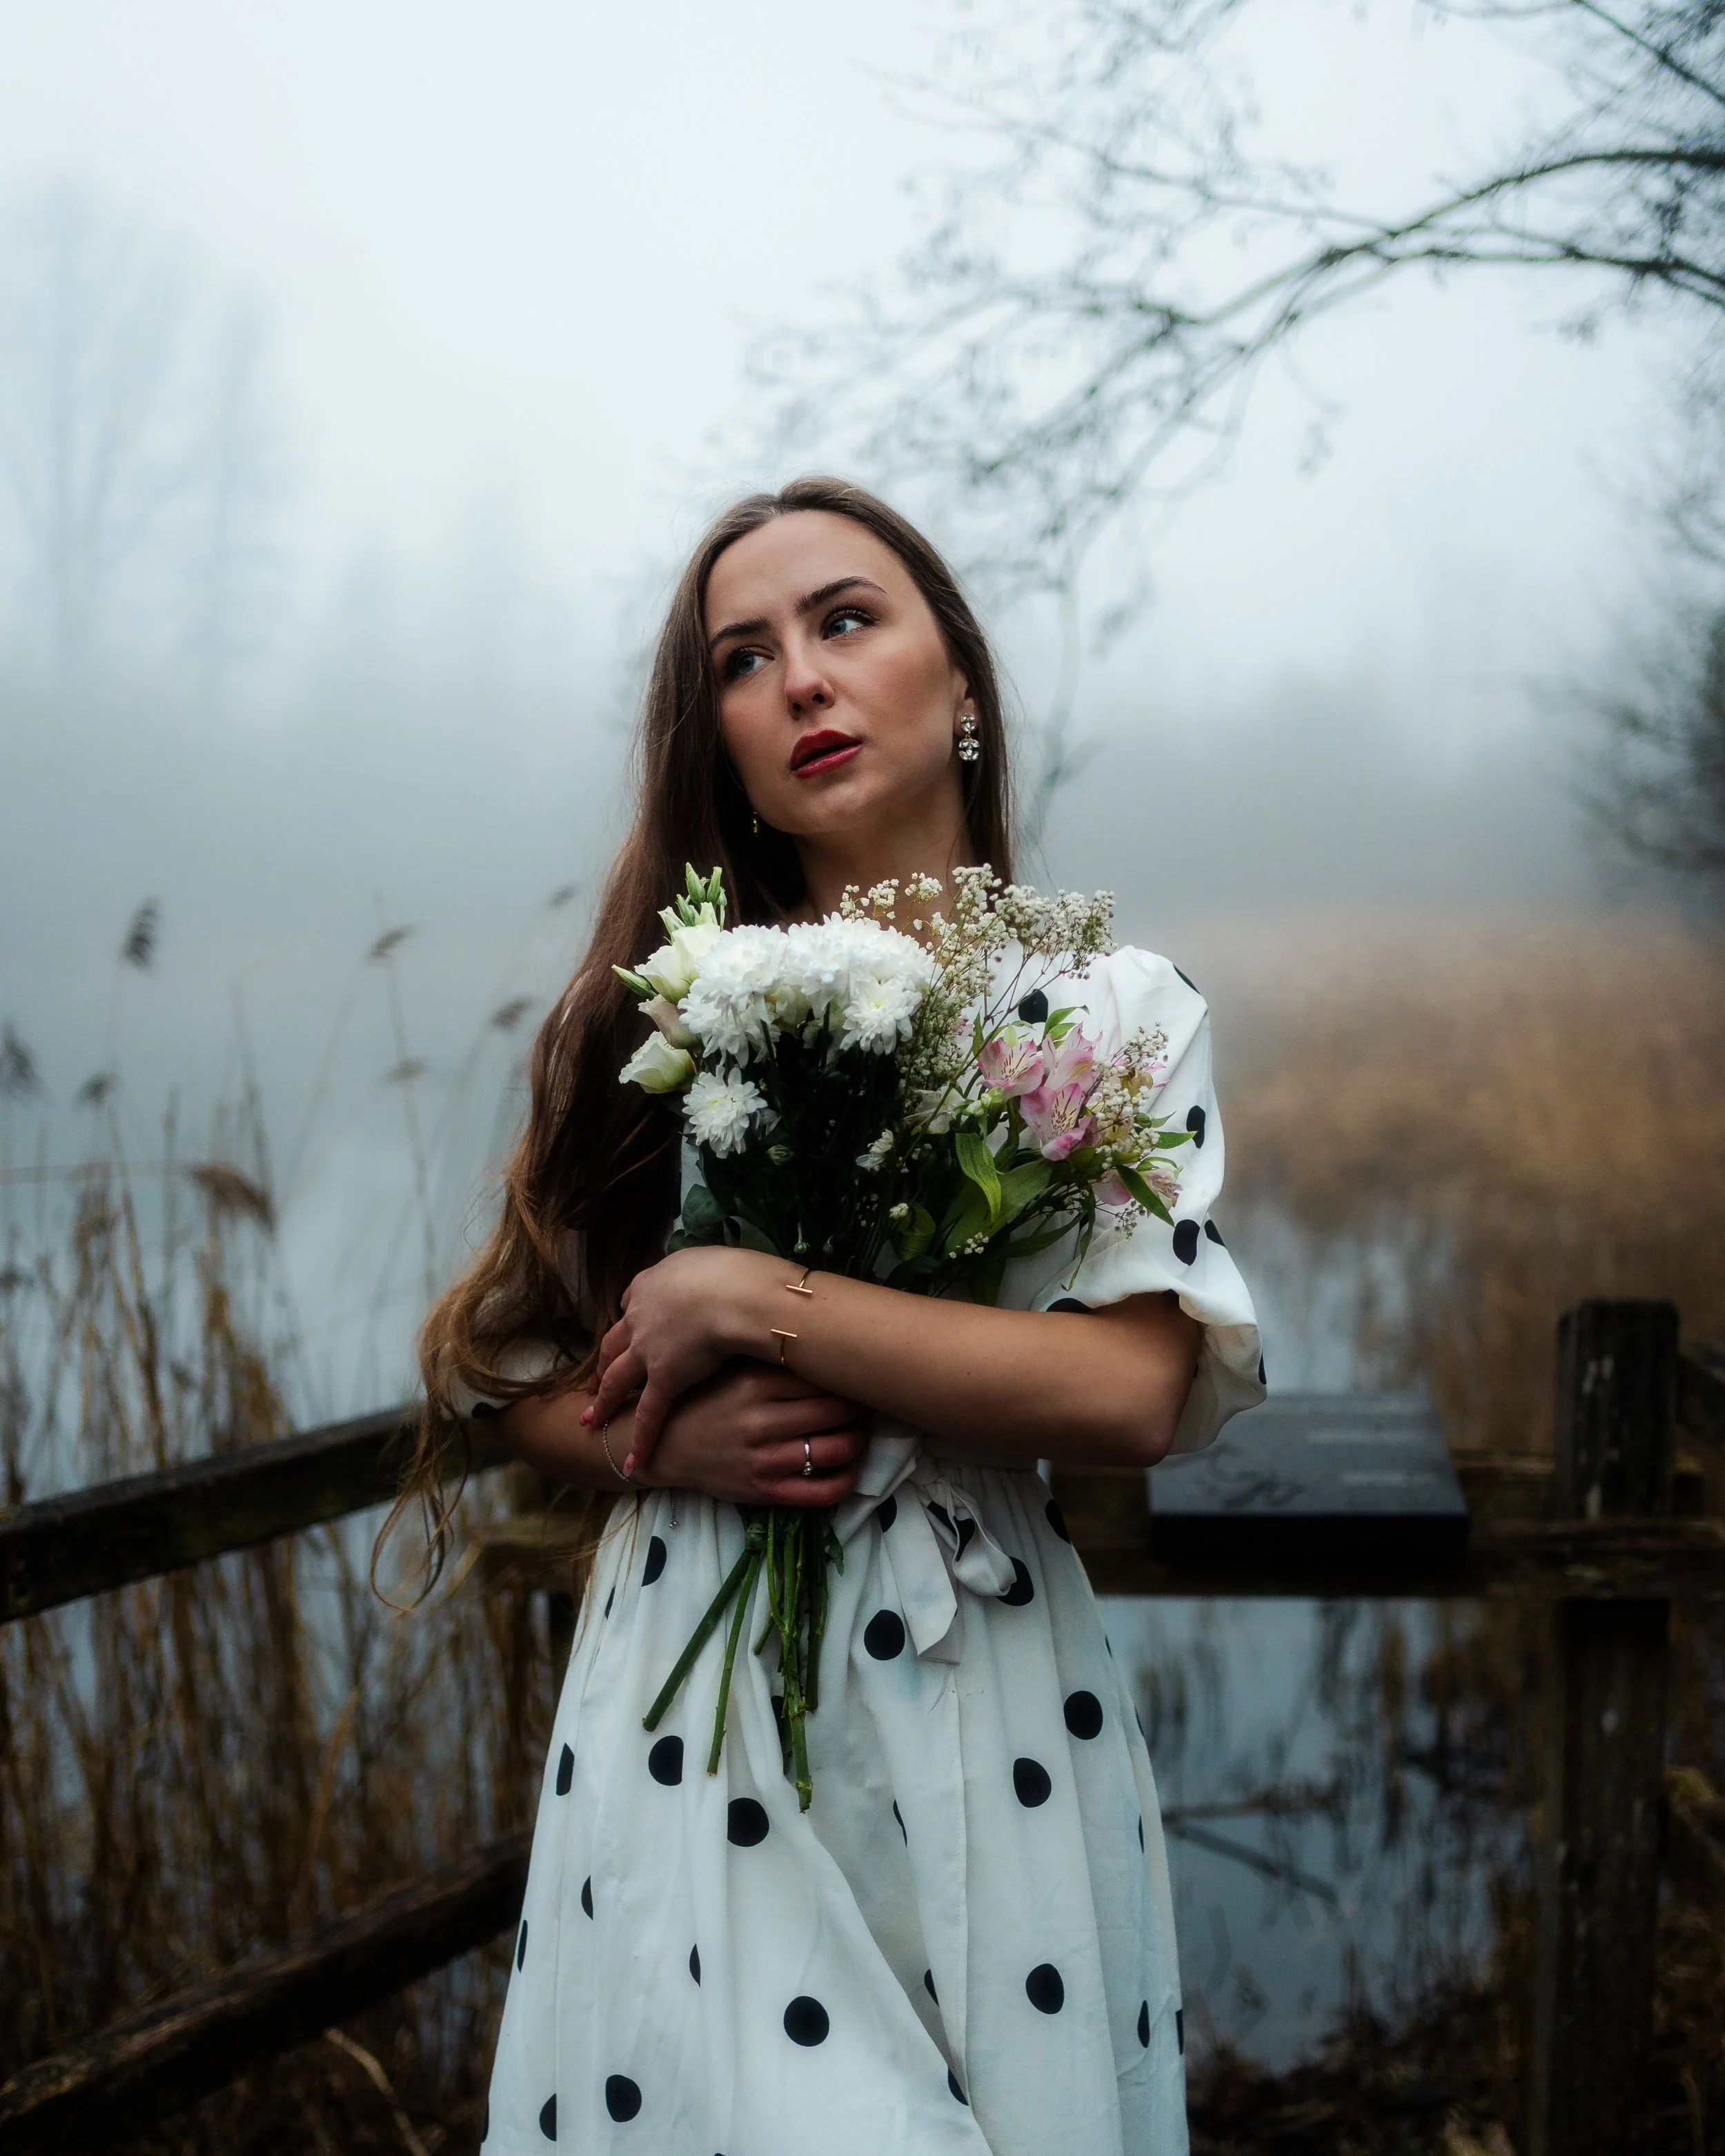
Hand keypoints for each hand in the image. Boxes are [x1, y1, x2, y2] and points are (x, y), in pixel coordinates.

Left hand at [582, 1245, 780, 1471]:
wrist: (736, 1292)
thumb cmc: (734, 1271)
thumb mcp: (710, 1260)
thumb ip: (702, 1273)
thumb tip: (714, 1278)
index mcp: (652, 1284)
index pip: (632, 1304)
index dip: (629, 1321)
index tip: (626, 1330)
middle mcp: (641, 1316)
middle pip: (614, 1345)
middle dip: (602, 1364)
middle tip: (590, 1383)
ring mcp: (647, 1349)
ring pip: (615, 1380)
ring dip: (602, 1402)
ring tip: (589, 1421)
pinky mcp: (664, 1379)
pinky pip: (648, 1415)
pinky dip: (640, 1439)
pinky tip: (631, 1462)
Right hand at [634, 1362, 866, 1506]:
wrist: (664, 1448)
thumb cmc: (703, 1402)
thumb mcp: (732, 1372)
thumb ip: (772, 1362)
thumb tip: (825, 1346)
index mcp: (756, 1384)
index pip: (821, 1376)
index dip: (847, 1374)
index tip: (857, 1372)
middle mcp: (763, 1421)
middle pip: (837, 1410)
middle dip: (860, 1405)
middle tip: (867, 1400)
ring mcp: (765, 1459)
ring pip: (836, 1449)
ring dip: (859, 1441)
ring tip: (859, 1432)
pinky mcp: (763, 1491)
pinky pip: (819, 1492)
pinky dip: (846, 1482)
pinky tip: (850, 1470)